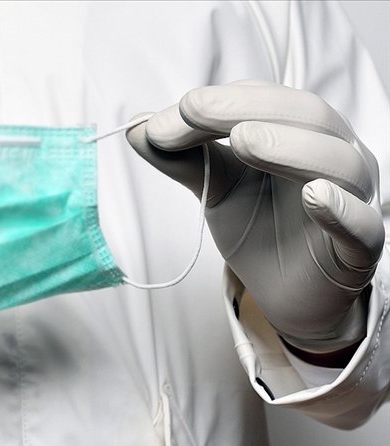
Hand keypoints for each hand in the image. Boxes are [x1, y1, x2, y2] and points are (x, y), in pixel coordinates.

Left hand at [126, 80, 383, 360]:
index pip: (264, 100)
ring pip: (337, 162)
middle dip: (245, 108)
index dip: (216, 102)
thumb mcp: (215, 187)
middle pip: (306, 116)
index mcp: (301, 132)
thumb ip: (182, 158)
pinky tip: (315, 195)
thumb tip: (136, 127)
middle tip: (194, 110)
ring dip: (288, 146)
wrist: (286, 292)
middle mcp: (335, 155)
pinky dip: (339, 208)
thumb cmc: (258, 227)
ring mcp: (353, 199)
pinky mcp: (359, 249)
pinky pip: (362, 225)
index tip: (163, 121)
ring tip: (245, 140)